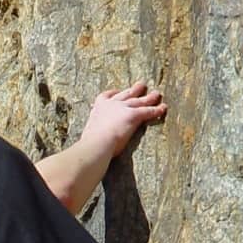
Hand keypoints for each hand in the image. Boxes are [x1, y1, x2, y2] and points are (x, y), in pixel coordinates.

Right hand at [36, 81, 167, 213]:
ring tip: (157, 94)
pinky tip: (164, 109)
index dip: (114, 94)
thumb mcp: (87, 139)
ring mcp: (123, 108)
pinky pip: (148, 111)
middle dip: (134, 90)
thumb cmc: (89, 146)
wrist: (95, 145)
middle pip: (126, 94)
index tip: (117, 92)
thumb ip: (88, 143)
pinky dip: (157, 110)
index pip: (107, 96)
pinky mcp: (133, 115)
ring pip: (139, 100)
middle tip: (141, 84)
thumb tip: (78, 157)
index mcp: (98, 109)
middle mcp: (111, 105)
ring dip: (149, 98)